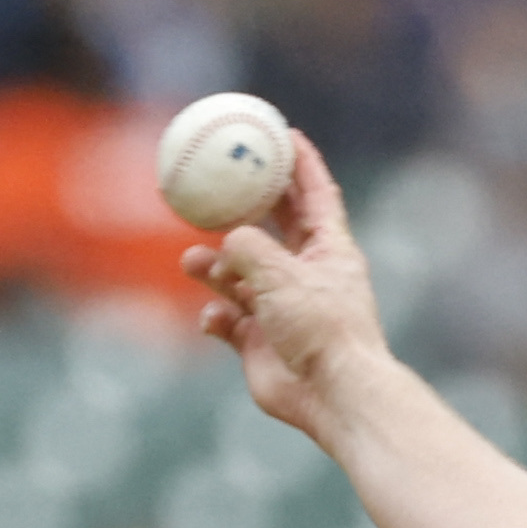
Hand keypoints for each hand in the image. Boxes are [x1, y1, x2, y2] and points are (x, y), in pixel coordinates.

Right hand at [181, 135, 388, 442]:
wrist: (332, 395)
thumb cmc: (321, 328)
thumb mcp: (281, 274)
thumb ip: (247, 247)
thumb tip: (224, 241)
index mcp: (330, 251)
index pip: (316, 195)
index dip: (301, 163)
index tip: (283, 132)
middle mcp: (307, 276)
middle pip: (273, 229)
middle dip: (243, 207)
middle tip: (214, 181)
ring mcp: (282, 310)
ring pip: (238, 274)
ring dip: (213, 265)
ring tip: (194, 261)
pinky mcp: (261, 342)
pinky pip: (228, 319)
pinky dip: (215, 314)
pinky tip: (214, 318)